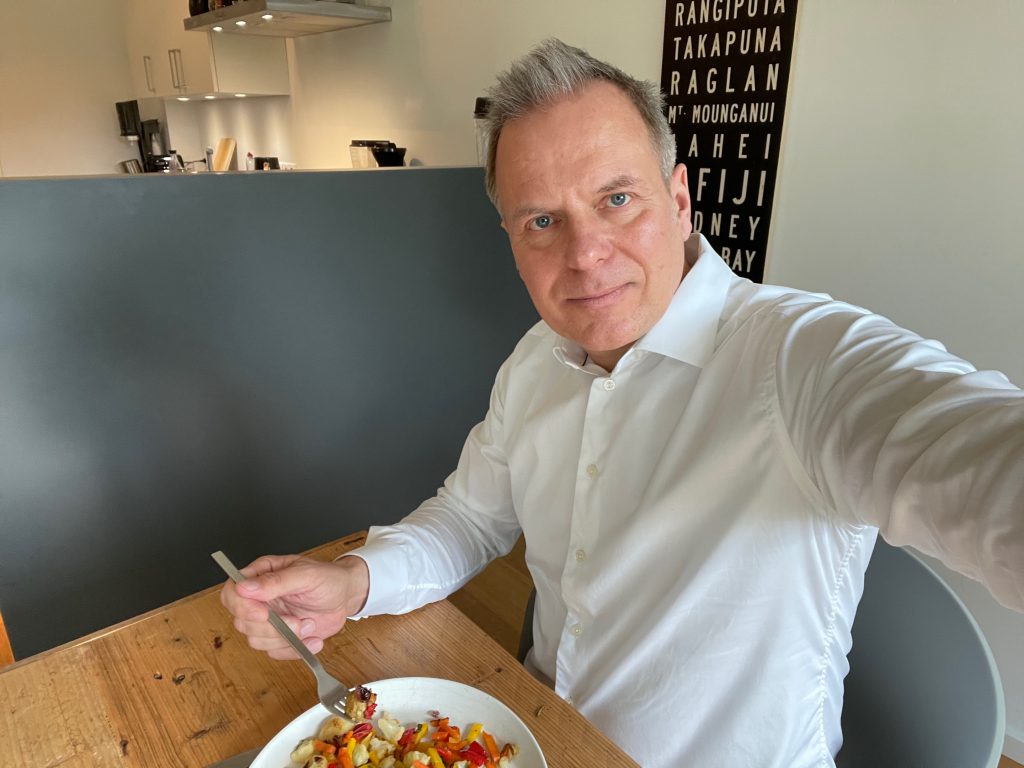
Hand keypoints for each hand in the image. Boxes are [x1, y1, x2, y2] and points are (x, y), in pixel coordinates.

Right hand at [220, 554, 369, 659]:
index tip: (263, 614)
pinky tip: (313, 638)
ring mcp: (268, 620)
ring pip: (256, 641)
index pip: (232, 593)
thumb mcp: (306, 575)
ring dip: (287, 638)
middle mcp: (260, 599)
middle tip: (298, 621)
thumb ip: (276, 581)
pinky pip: (275, 653)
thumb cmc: (328, 578)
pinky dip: (296, 650)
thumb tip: (244, 586)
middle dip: (273, 628)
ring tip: (310, 624)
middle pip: (242, 622)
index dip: (242, 607)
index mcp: (261, 576)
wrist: (346, 596)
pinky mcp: (279, 638)